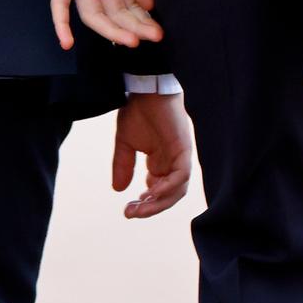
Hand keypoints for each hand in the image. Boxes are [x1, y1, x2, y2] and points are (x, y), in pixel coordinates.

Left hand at [52, 0, 162, 49]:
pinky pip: (60, 4)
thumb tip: (148, 6)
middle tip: (152, 36)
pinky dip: (62, 23)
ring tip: (130, 39)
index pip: (131, 7)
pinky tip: (67, 44)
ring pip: (94, 15)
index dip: (143, 20)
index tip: (158, 30)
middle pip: (115, 14)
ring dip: (111, 29)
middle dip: (134, 26)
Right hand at [111, 92, 192, 219]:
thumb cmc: (137, 111)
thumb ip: (123, 166)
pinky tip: (150, 192)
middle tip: (131, 213)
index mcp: (161, 162)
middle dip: (150, 208)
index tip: (128, 209)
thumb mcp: (125, 144)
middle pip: (169, 195)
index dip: (146, 204)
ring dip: (159, 202)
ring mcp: (180, 156)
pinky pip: (181, 175)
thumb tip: (118, 190)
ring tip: (139, 207)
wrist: (145, 89)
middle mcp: (173, 162)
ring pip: (177, 189)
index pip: (159, 191)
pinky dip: (168, 186)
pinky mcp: (184, 148)